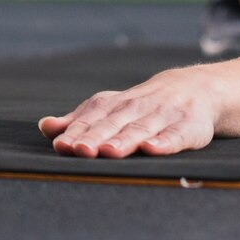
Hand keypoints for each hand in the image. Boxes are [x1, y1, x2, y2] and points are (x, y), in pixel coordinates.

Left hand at [38, 66, 215, 157]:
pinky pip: (176, 136)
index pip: (92, 119)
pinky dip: (164, 142)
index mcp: (116, 104)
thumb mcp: (112, 108)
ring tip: (110, 151)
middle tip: (80, 150)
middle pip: (113, 124)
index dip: (77, 132)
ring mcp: (163, 116)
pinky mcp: (187, 127)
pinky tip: (152, 148)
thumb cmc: (144, 105)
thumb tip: (45, 127)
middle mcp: (137, 107)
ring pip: (141, 129)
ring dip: (125, 140)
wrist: (195, 88)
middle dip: (97, 137)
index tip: (61, 145)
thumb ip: (80, 120)